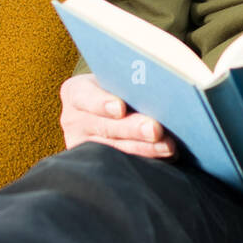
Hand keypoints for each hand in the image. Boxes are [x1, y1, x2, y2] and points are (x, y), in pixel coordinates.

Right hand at [59, 73, 179, 159]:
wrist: (104, 108)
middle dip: (132, 129)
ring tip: (168, 146)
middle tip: (155, 129)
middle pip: (104, 127)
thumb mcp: (114, 78)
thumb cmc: (116, 87)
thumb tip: (155, 85)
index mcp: (75, 92)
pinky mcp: (95, 164)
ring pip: (115, 150)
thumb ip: (128, 82)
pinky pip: (121, 164)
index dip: (101, 103)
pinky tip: (166, 155)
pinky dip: (146, 159)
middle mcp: (74, 121)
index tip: (120, 108)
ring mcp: (82, 146)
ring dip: (145, 148)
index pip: (83, 97)